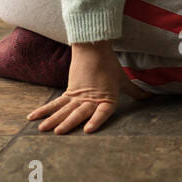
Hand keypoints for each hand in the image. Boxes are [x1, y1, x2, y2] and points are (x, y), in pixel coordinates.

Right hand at [28, 39, 150, 133]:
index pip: (103, 112)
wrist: (94, 49)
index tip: (88, 130)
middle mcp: (91, 99)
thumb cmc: (110, 66)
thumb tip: (149, 97)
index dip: (96, 120)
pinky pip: (56, 103)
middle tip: (59, 132)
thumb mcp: (123, 80)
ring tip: (43, 129)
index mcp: (107, 98)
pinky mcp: (69, 91)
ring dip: (53, 119)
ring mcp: (78, 96)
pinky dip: (45, 110)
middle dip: (69, 122)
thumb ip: (135, 91)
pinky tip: (33, 117)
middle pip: (79, 112)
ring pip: (64, 109)